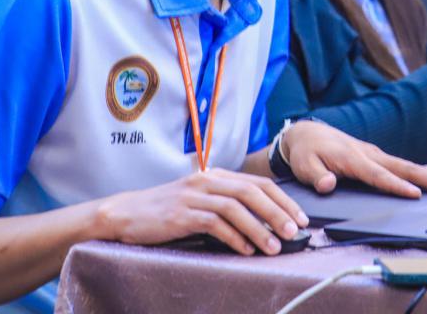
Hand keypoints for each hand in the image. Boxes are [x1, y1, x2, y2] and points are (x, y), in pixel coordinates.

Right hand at [96, 169, 308, 255]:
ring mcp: (194, 196)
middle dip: (278, 212)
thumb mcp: (200, 201)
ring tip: (275, 246)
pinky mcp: (181, 214)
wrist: (126, 214)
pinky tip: (246, 250)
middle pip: (252, 192)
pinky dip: (234, 237)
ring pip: (236, 207)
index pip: (258, 183)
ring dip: (259, 227)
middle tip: (295, 231)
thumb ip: (227, 205)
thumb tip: (264, 224)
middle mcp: (207, 181)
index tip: (301, 217)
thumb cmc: (166, 212)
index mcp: (216, 176)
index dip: (283, 200)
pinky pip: (214, 224)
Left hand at [280, 120, 426, 198]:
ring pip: (413, 168)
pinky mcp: (382, 159)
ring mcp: (379, 156)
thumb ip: (316, 176)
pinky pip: (408, 168)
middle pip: (408, 169)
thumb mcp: (304, 165)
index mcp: (354, 158)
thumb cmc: (306, 152)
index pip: (378, 175)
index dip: (396, 185)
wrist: (308, 133)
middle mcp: (372, 155)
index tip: (416, 194)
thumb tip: (329, 184)